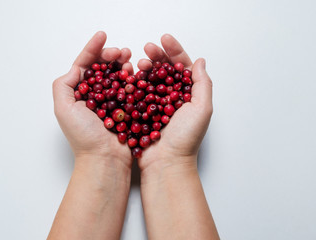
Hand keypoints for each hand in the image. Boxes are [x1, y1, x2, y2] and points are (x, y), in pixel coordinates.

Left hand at [52, 31, 133, 168]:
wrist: (105, 159)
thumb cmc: (83, 136)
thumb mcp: (64, 108)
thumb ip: (64, 84)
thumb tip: (76, 68)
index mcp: (77, 93)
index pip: (84, 65)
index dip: (92, 49)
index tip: (102, 35)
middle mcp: (93, 96)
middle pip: (102, 68)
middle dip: (110, 55)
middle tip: (120, 50)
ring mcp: (110, 101)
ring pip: (116, 75)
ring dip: (121, 64)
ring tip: (129, 58)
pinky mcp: (125, 108)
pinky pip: (128, 88)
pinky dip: (131, 77)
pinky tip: (134, 71)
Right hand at [137, 34, 212, 173]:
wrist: (165, 163)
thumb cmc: (185, 138)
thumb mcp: (202, 109)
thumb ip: (202, 84)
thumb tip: (200, 61)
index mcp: (189, 95)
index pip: (182, 67)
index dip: (174, 51)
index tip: (164, 39)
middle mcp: (173, 97)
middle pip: (165, 70)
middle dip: (157, 56)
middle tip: (147, 48)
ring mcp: (156, 104)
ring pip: (150, 79)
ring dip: (145, 67)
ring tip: (138, 62)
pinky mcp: (142, 112)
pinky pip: (138, 93)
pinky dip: (135, 82)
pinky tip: (130, 75)